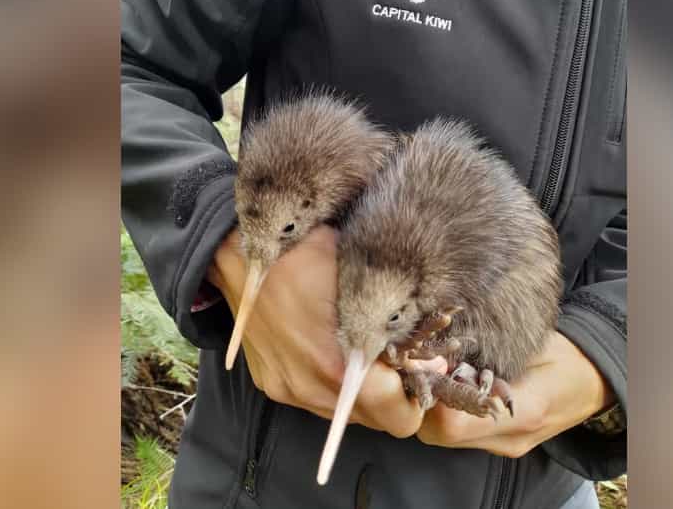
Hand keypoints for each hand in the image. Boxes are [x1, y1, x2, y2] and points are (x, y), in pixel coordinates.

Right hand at [207, 225, 425, 437]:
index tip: (424, 368)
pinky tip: (336, 352)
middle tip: (402, 361)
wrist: (239, 251)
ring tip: (369, 356)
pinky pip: (319, 401)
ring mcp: (289, 389)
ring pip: (347, 415)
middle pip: (376, 421)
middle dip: (395, 396)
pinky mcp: (273, 385)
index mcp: (338, 366)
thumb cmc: (307, 255)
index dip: (419, 395)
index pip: (400, 417)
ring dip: (365, 394)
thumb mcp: (365, 279)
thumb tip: (433, 359)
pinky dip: (336, 386)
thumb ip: (400, 327)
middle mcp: (311, 388)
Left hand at [417, 331, 612, 457]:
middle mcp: (510, 437)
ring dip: (430, 402)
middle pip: (437, 432)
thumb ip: (488, 350)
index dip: (432, 391)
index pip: (453, 423)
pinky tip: (449, 380)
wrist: (595, 381)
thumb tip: (440, 347)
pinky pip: (457, 432)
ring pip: (441, 435)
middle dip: (422, 396)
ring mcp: (504, 444)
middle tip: (424, 361)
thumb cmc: (565, 354)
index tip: (429, 360)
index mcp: (524, 411)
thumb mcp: (531, 343)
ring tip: (435, 368)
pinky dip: (444, 407)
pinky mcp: (498, 442)